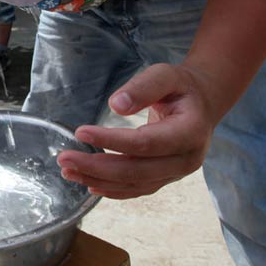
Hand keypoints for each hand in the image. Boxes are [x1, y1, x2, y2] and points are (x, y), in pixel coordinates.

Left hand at [56, 63, 219, 199]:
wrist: (202, 104)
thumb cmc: (181, 87)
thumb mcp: (165, 75)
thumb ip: (143, 87)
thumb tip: (116, 105)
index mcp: (191, 131)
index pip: (146, 143)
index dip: (112, 140)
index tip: (80, 132)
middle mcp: (187, 159)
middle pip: (136, 170)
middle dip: (97, 166)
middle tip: (63, 159)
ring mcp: (176, 173)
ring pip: (134, 183)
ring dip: (98, 180)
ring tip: (68, 172)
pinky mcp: (166, 178)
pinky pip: (138, 188)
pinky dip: (113, 189)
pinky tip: (90, 184)